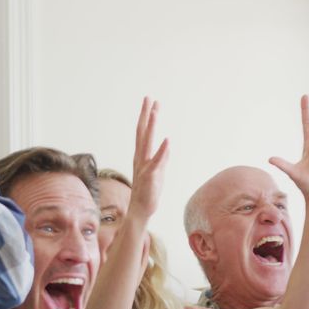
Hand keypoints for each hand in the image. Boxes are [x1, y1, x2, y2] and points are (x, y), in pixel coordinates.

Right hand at [127, 97, 169, 221]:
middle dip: (146, 114)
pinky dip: (162, 150)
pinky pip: (157, 161)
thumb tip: (167, 146)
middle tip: (148, 98)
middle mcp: (141, 158)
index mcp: (142, 156)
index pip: (143, 132)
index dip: (147, 117)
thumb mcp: (158, 172)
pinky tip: (167, 140)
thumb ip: (162, 159)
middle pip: (142, 132)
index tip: (150, 102)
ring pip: (146, 142)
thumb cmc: (149, 192)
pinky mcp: (151, 175)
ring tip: (155, 111)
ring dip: (151, 126)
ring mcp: (145, 166)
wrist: (140, 210)